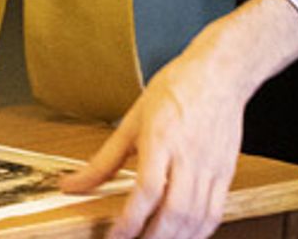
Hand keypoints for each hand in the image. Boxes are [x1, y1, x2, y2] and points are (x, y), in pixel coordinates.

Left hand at [62, 0, 297, 238]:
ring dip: (175, 238)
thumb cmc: (174, 91)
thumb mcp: (131, 121)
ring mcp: (211, 167)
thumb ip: (103, 161)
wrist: (219, 75)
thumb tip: (70, 185)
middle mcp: (189, 156)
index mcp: (161, 139)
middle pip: (174, 211)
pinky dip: (197, 232)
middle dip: (152, 237)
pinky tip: (180, 236)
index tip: (115, 236)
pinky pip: (214, 213)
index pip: (148, 190)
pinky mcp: (226, 174)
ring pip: (196, 217)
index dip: (131, 220)